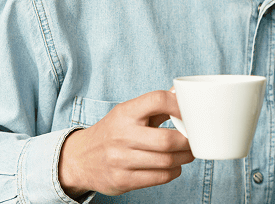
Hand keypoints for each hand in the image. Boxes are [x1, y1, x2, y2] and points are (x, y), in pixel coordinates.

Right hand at [58, 90, 193, 197]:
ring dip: (184, 158)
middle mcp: (122, 135)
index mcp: (125, 112)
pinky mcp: (123, 181)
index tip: (190, 113)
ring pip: (167, 161)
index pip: (157, 100)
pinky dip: (173, 171)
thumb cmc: (113, 132)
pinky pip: (159, 177)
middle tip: (194, 140)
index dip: (179, 105)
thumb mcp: (128, 112)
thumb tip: (181, 92)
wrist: (80, 159)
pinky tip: (173, 166)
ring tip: (188, 153)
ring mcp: (121, 160)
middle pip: (167, 140)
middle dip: (188, 142)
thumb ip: (155, 105)